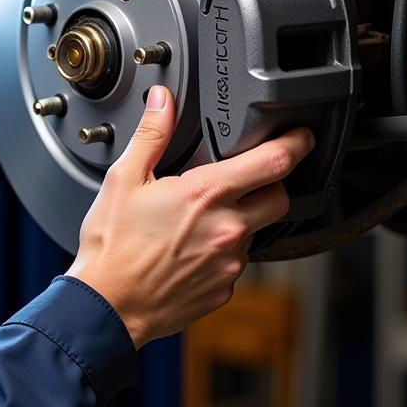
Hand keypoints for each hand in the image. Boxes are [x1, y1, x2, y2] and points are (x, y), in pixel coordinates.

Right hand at [66, 86, 312, 348]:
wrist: (107, 306)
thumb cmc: (112, 246)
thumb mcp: (124, 178)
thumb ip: (151, 134)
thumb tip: (162, 101)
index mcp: (206, 195)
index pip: (273, 162)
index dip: (295, 143)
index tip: (300, 136)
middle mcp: (227, 229)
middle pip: (279, 198)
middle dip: (270, 184)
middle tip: (244, 179)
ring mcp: (229, 264)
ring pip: (255, 231)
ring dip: (239, 219)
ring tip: (197, 219)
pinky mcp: (224, 290)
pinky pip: (235, 262)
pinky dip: (222, 251)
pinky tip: (190, 248)